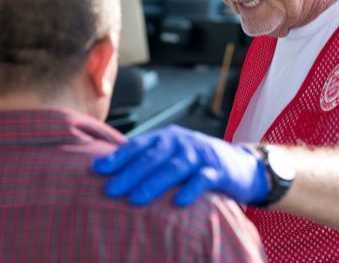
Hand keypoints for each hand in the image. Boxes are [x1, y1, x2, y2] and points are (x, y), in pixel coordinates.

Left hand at [91, 125, 267, 206]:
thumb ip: (148, 159)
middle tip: (110, 189)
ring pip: (175, 167)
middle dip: (130, 173)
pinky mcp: (219, 171)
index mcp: (167, 137)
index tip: (97, 169)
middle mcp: (183, 142)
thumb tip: (110, 171)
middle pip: (154, 156)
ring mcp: (201, 155)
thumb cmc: (197, 162)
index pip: (139, 145)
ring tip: (135, 199)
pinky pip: (204, 180)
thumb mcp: (173, 154)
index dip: (118, 157)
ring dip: (154, 183)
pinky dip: (191, 190)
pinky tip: (178, 202)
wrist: (240, 164)